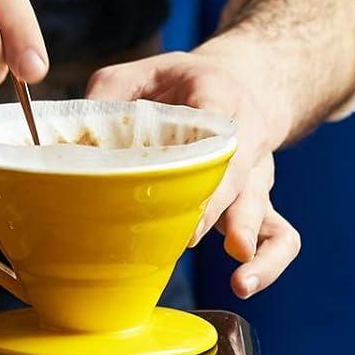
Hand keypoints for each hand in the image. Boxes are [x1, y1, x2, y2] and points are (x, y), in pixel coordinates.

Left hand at [86, 42, 301, 298]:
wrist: (244, 84)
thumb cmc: (186, 83)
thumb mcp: (145, 70)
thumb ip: (111, 95)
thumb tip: (73, 139)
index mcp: (221, 98)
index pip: (221, 130)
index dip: (204, 166)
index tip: (181, 197)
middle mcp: (248, 140)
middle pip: (244, 182)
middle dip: (224, 214)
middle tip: (190, 239)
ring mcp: (257, 177)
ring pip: (270, 216)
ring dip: (259, 252)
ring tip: (241, 283)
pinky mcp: (258, 202)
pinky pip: (281, 236)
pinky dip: (269, 261)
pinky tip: (244, 283)